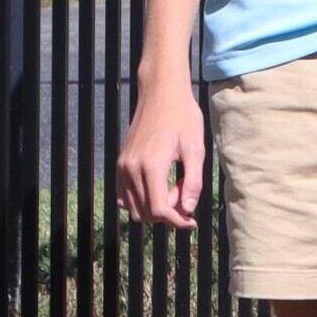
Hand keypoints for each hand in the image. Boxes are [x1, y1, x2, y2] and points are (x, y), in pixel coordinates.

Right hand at [116, 80, 206, 229]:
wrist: (161, 94)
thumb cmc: (183, 118)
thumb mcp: (196, 149)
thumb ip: (193, 182)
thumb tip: (187, 209)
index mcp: (150, 166)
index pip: (159, 210)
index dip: (177, 221)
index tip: (192, 222)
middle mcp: (130, 168)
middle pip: (146, 212)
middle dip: (169, 213)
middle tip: (186, 194)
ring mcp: (122, 166)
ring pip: (133, 207)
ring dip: (155, 207)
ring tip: (175, 187)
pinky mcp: (120, 162)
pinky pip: (124, 195)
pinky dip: (140, 200)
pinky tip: (160, 187)